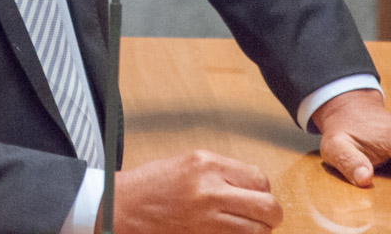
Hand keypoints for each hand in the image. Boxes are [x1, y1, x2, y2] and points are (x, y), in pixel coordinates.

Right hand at [106, 150, 282, 233]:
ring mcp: (207, 219)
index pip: (259, 179)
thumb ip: (221, 172)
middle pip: (267, 207)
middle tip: (262, 217)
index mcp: (207, 165)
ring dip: (257, 232)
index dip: (263, 191)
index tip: (256, 196)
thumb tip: (252, 186)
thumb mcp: (188, 164)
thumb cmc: (151, 185)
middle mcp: (210, 190)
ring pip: (257, 232)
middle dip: (270, 214)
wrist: (120, 208)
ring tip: (245, 228)